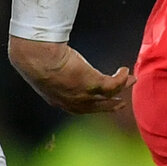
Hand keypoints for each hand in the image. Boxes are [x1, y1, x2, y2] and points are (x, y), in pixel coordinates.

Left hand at [8, 36, 132, 113]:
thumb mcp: (43, 70)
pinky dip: (121, 77)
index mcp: (59, 101)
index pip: (79, 108)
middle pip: (97, 106)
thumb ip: (49, 70)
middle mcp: (73, 102)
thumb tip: (46, 58)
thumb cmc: (35, 58)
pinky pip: (113, 84)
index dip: (92, 105)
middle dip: (110, 105)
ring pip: (108, 96)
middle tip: (121, 103)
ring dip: (121, 87)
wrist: (36, 57)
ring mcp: (83, 94)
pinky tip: (124, 70)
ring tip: (131, 80)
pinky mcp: (92, 83)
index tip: (100, 101)